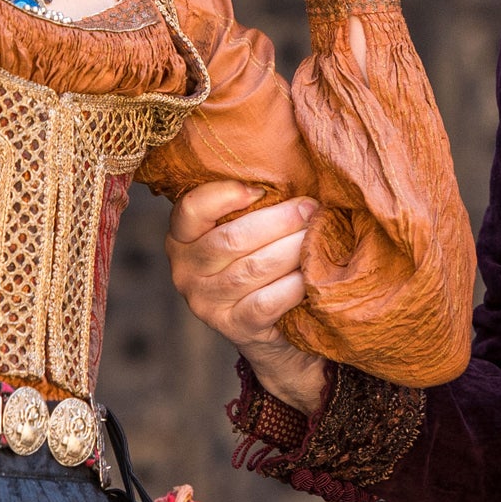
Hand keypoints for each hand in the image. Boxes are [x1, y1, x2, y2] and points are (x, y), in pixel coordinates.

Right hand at [166, 180, 329, 413]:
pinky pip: (267, 301)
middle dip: (279, 221)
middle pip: (232, 239)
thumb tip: (294, 172)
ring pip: (253, 269)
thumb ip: (252, 205)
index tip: (261, 189)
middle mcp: (185, 271)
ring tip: (318, 235)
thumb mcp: (245, 231)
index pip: (191, 209)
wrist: (269, 329)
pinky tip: (311, 274)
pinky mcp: (234, 327)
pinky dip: (294, 284)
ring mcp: (206, 303)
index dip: (225, 195)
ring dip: (292, 249)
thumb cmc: (260, 260)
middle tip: (311, 210)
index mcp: (182, 238)